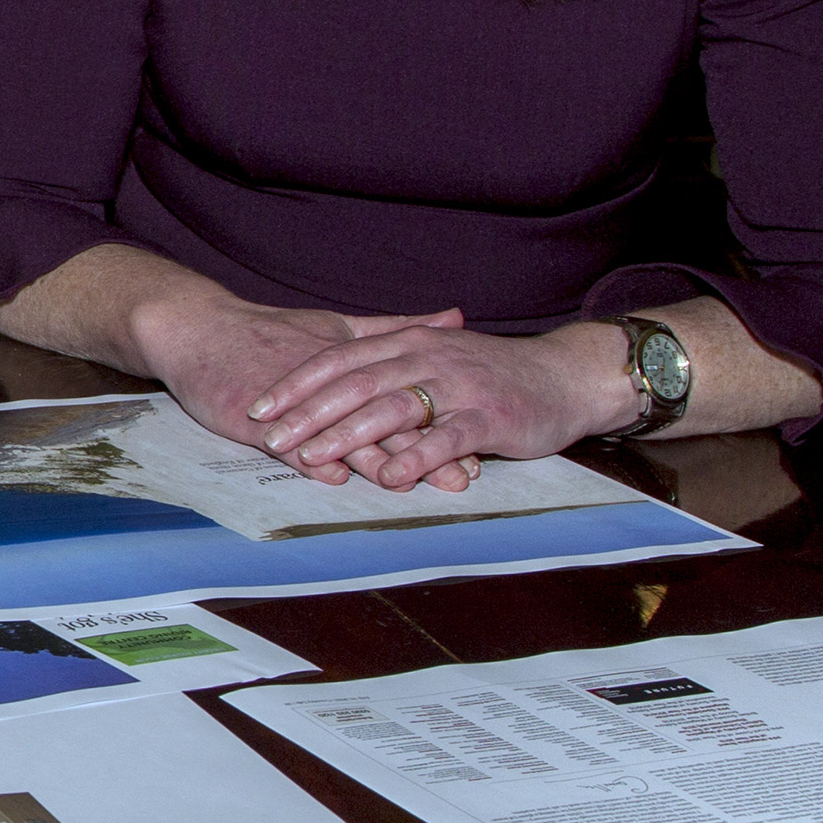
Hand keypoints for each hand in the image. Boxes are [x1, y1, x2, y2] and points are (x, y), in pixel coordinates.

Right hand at [139, 289, 454, 457]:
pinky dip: (312, 458)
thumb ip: (396, 328)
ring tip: (409, 488)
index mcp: (354, 360)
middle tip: (462, 478)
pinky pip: (288, 442)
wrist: (199, 329)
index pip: (405, 395)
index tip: (480, 443)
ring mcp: (294, 402)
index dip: (442, 422)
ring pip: (342, 436)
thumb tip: (453, 316)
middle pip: (385, 421)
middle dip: (425, 452)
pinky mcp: (257, 418)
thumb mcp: (338, 325)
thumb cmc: (267, 331)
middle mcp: (332, 382)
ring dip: (376, 464)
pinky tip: (336, 477)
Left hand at [246, 317, 632, 491]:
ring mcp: (458, 387)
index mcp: (409, 343)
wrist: (566, 377)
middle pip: (355, 383)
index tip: (256, 406)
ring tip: (310, 457)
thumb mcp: (436, 357)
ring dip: (348, 434)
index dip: (296, 383)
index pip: (339, 359)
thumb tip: (332, 380)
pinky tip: (389, 479)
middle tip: (268, 438)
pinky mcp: (489, 417)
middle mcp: (428, 358)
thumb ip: (389, 363)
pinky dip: (416, 457)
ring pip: (392, 408)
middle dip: (307, 412)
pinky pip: (446, 437)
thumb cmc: (494, 374)